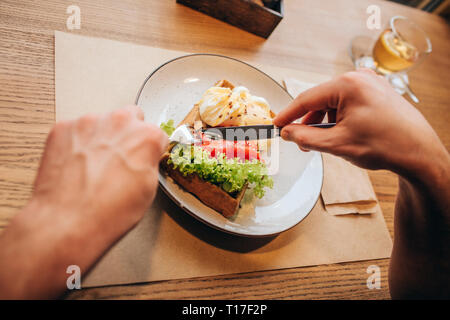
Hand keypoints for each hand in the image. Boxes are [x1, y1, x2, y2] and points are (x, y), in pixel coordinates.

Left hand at [28, 105, 167, 234]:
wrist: (67, 222)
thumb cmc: (107, 212)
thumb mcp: (148, 190)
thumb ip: (149, 162)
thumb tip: (144, 158)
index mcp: (146, 137)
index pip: (156, 133)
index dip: (150, 149)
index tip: (143, 157)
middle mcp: (120, 122)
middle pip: (130, 117)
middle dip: (127, 134)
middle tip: (119, 159)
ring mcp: (89, 123)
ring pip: (101, 122)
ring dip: (101, 138)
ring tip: (94, 167)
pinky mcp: (64, 128)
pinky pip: (75, 130)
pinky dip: (77, 143)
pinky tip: (77, 165)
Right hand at [274, 69, 448, 180]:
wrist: (419, 152)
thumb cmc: (385, 145)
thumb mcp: (337, 144)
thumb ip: (306, 138)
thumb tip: (288, 133)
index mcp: (348, 85)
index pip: (307, 99)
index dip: (288, 114)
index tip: (277, 125)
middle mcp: (359, 78)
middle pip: (320, 99)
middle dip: (309, 122)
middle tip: (300, 141)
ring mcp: (370, 83)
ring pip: (334, 102)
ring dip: (324, 121)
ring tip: (323, 142)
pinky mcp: (377, 92)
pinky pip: (348, 102)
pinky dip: (339, 118)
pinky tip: (339, 134)